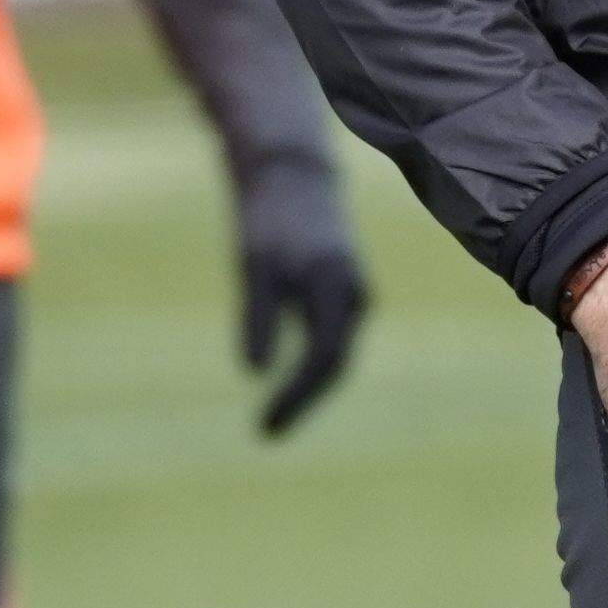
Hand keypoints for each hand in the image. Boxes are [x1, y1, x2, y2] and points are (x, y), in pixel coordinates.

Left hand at [236, 181, 366, 437]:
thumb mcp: (256, 266)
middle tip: (267, 432)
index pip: (324, 357)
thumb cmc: (271, 219)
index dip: (297, 395)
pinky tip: (287, 385)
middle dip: (303, 400)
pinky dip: (311, 367)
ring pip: (335, 354)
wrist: (293, 176)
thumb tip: (253, 372)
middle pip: (335, 363)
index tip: (266, 424)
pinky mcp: (340, 293)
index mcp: (336, 288)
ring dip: (309, 388)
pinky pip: (331, 341)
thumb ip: (257, 316)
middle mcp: (353, 296)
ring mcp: (351, 295)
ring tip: (275, 419)